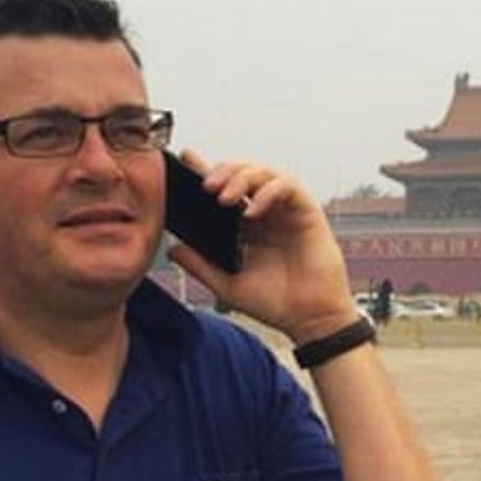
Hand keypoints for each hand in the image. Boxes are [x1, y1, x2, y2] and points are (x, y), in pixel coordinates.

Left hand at [166, 149, 355, 343]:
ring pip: (263, 172)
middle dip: (221, 172)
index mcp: (244, 226)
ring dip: (241, 178)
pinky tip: (252, 211)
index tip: (184, 161)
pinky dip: (268, 192)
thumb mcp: (227, 285)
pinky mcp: (306, 211)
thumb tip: (172, 249)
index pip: (223, 189)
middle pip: (241, 173)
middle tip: (205, 186)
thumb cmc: (274, 302)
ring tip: (224, 197)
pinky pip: (287, 187)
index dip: (204, 170)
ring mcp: (285, 210)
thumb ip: (200, 266)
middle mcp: (264, 212)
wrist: (308, 318)